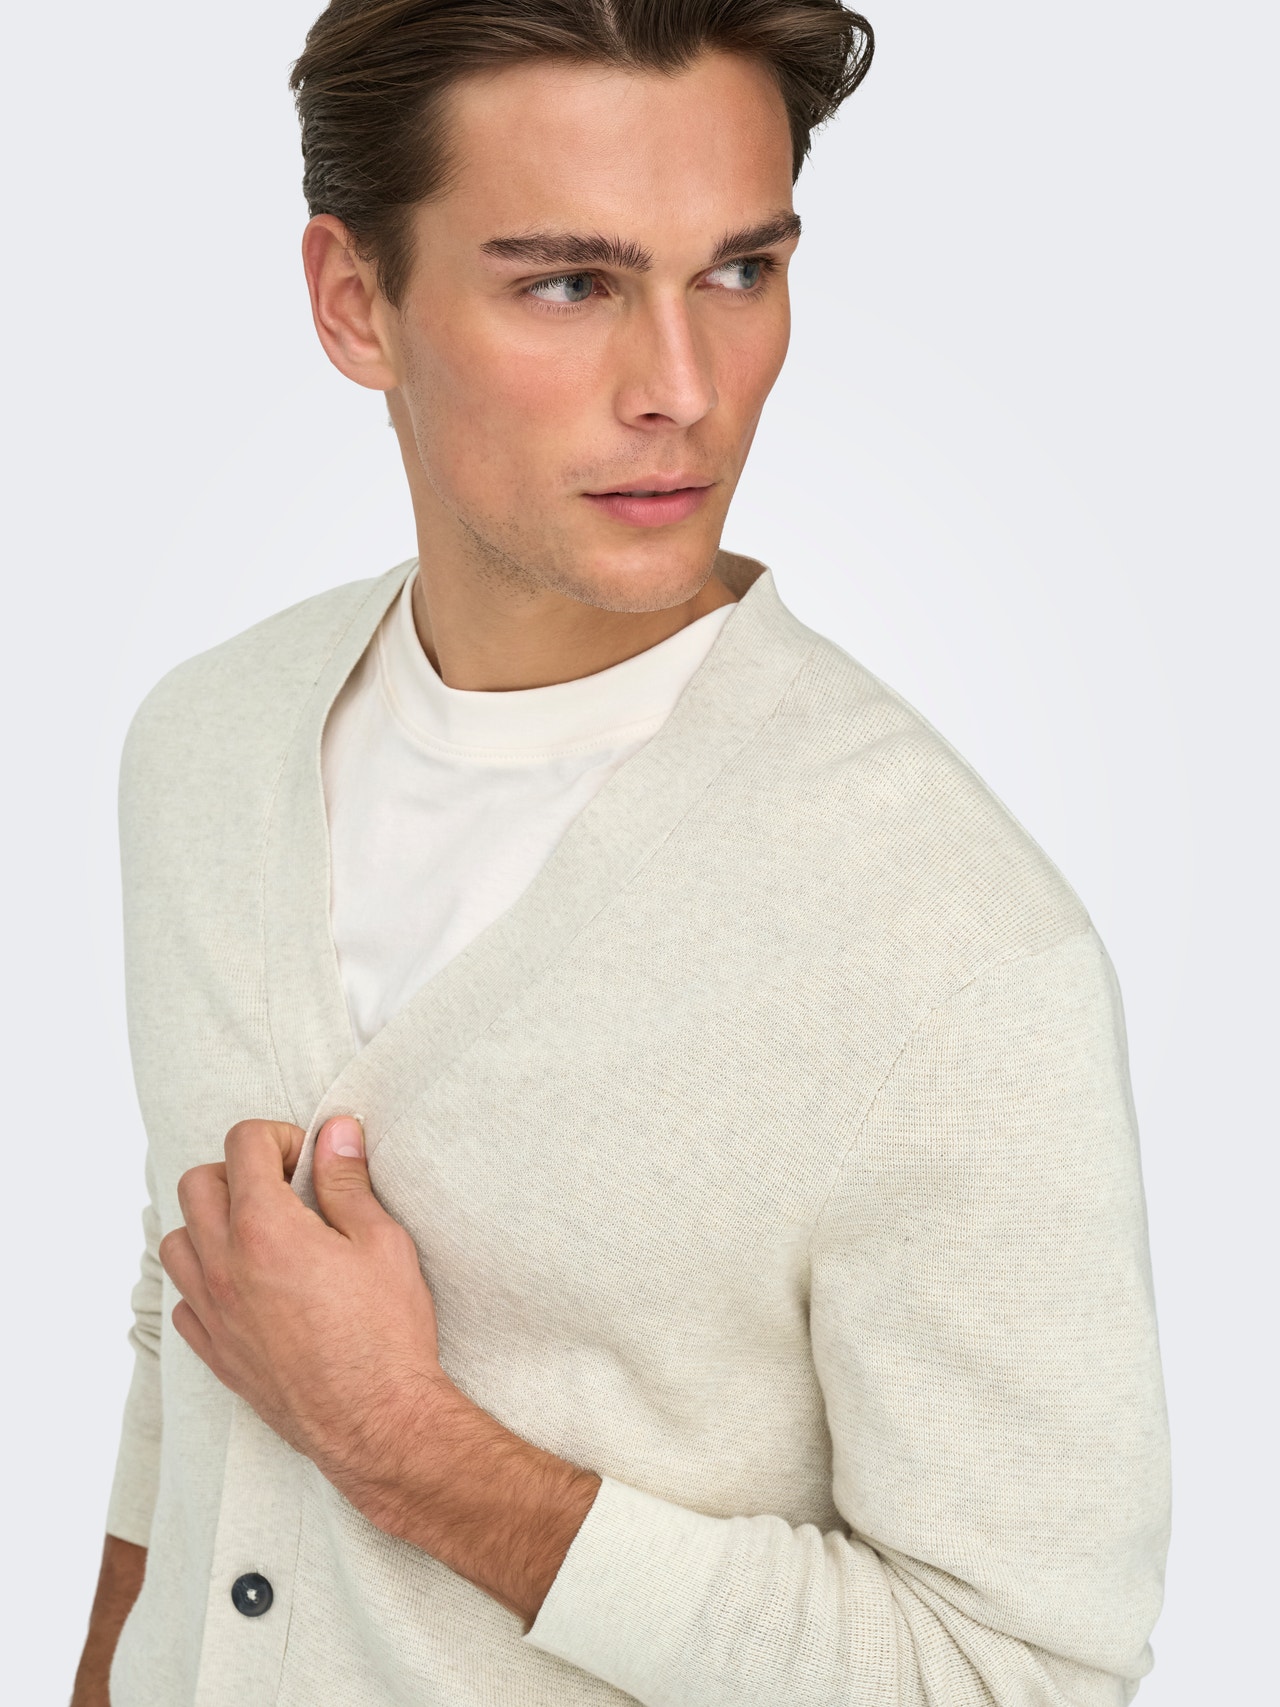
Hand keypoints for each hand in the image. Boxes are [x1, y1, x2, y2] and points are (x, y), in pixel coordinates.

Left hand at [159, 1117, 450, 1523]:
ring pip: (176, 1241)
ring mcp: (214, 1312)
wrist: (376, 1420)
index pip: (242, 1144)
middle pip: (197, 1184)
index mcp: (266, 1228)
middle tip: (283, 1188)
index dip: (280, 1138)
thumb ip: (348, 1181)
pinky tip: (248, 1284)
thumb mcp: (382, 1241)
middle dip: (237, 1170)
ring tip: (259, 1234)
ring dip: (210, 1223)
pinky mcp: (215, 1351)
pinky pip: (183, 1299)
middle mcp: (225, 1265)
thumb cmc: (386, 1332)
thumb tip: (335, 1133)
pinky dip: (205, 1279)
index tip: (308, 1160)